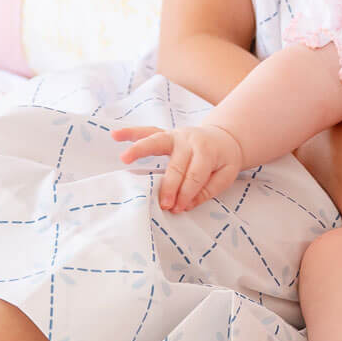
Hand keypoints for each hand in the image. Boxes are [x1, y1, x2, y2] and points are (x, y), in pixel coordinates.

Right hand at [113, 124, 242, 211]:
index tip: (179, 208)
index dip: (187, 193)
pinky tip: (115, 135)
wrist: (224, 137)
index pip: (195, 175)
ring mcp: (175, 135)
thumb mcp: (226, 175)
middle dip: (169, 186)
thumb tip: (186, 204)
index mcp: (206, 150)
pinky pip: (147, 132)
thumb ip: (208, 190)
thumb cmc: (223, 160)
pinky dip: (131, 133)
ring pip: (156, 141)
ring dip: (140, 150)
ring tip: (124, 158)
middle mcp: (189, 140)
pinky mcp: (165, 134)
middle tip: (164, 205)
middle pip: (176, 164)